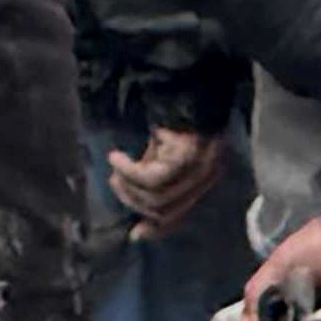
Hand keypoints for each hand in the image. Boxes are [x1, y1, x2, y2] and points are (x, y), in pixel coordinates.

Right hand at [105, 117, 228, 237]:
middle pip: (164, 210)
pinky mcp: (185, 156)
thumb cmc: (169, 121)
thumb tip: (135, 230)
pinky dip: (128, 172)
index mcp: (203, 180)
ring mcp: (198, 167)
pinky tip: (116, 158)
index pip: (180, 216)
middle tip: (114, 182)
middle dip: (132, 200)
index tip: (134, 234)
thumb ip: (151, 185)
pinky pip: (151, 178)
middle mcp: (205, 177)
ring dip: (127, 186)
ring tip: (116, 170)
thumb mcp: (160, 158)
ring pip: (156, 198)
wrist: (179, 86)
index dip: (156, 228)